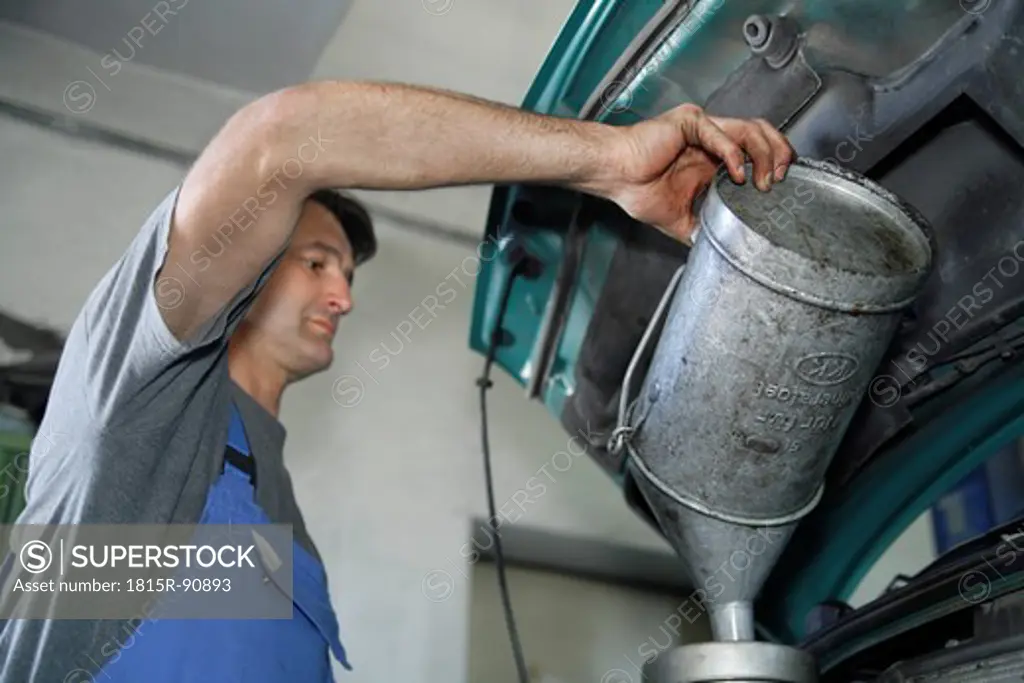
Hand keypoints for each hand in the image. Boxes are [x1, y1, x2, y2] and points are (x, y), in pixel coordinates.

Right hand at [592, 103, 794, 244]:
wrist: (614, 175)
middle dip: (780, 152)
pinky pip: (719, 133)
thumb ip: (701, 228)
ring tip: (765, 179)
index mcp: (712, 159)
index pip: (756, 150)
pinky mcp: (689, 122)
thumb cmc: (636, 189)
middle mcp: (712, 139)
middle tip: (782, 177)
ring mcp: (703, 128)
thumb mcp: (679, 219)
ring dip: (764, 153)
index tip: (783, 184)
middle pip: (761, 133)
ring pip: (748, 129)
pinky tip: (737, 173)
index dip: (774, 162)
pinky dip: (734, 153)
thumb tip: (718, 249)